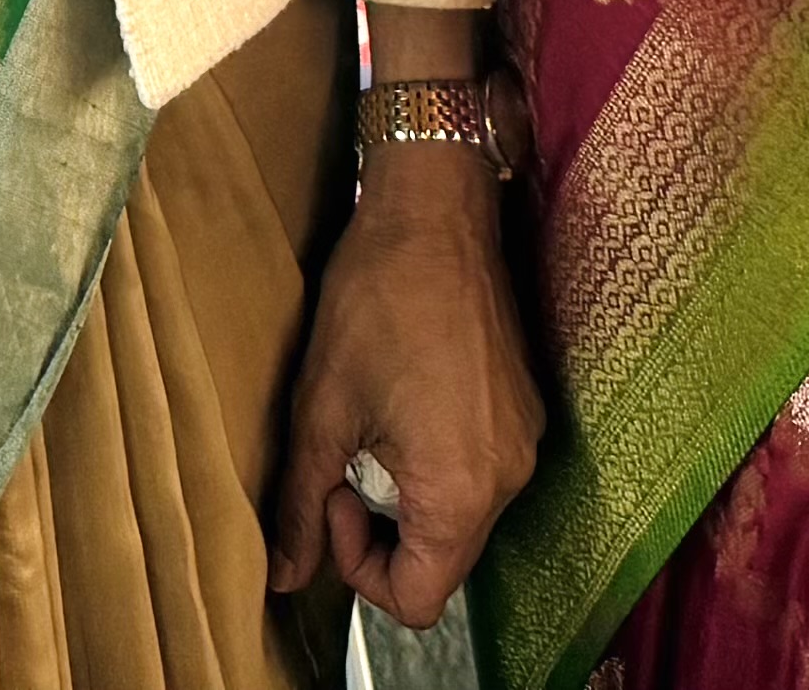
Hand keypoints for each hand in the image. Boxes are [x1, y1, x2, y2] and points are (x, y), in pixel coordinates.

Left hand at [269, 154, 544, 625]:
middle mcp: (509, 479)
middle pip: (443, 559)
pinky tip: (406, 400)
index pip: (418, 598)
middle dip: (383, 528)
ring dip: (409, 492)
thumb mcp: (321, 409)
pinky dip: (438, 461)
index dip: (361, 567)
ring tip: (374, 424)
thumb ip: (301, 505)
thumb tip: (283, 577)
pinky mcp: (525, 410)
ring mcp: (525, 442)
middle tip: (346, 460)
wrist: (435, 211)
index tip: (335, 496)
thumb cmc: (376, 301)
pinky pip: (480, 470)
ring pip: (460, 515)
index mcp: (460, 491)